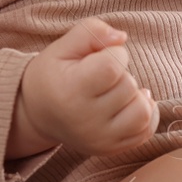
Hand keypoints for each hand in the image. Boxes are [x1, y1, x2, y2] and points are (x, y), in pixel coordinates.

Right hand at [19, 16, 158, 156]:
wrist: (36, 115)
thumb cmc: (53, 75)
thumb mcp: (62, 47)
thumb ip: (92, 31)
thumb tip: (121, 38)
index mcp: (70, 91)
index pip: (113, 66)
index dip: (114, 53)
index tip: (101, 57)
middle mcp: (85, 120)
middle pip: (128, 87)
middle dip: (122, 74)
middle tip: (102, 77)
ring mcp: (99, 138)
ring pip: (142, 111)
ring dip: (135, 95)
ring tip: (118, 90)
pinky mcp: (110, 149)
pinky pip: (145, 131)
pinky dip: (144, 113)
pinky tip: (129, 103)